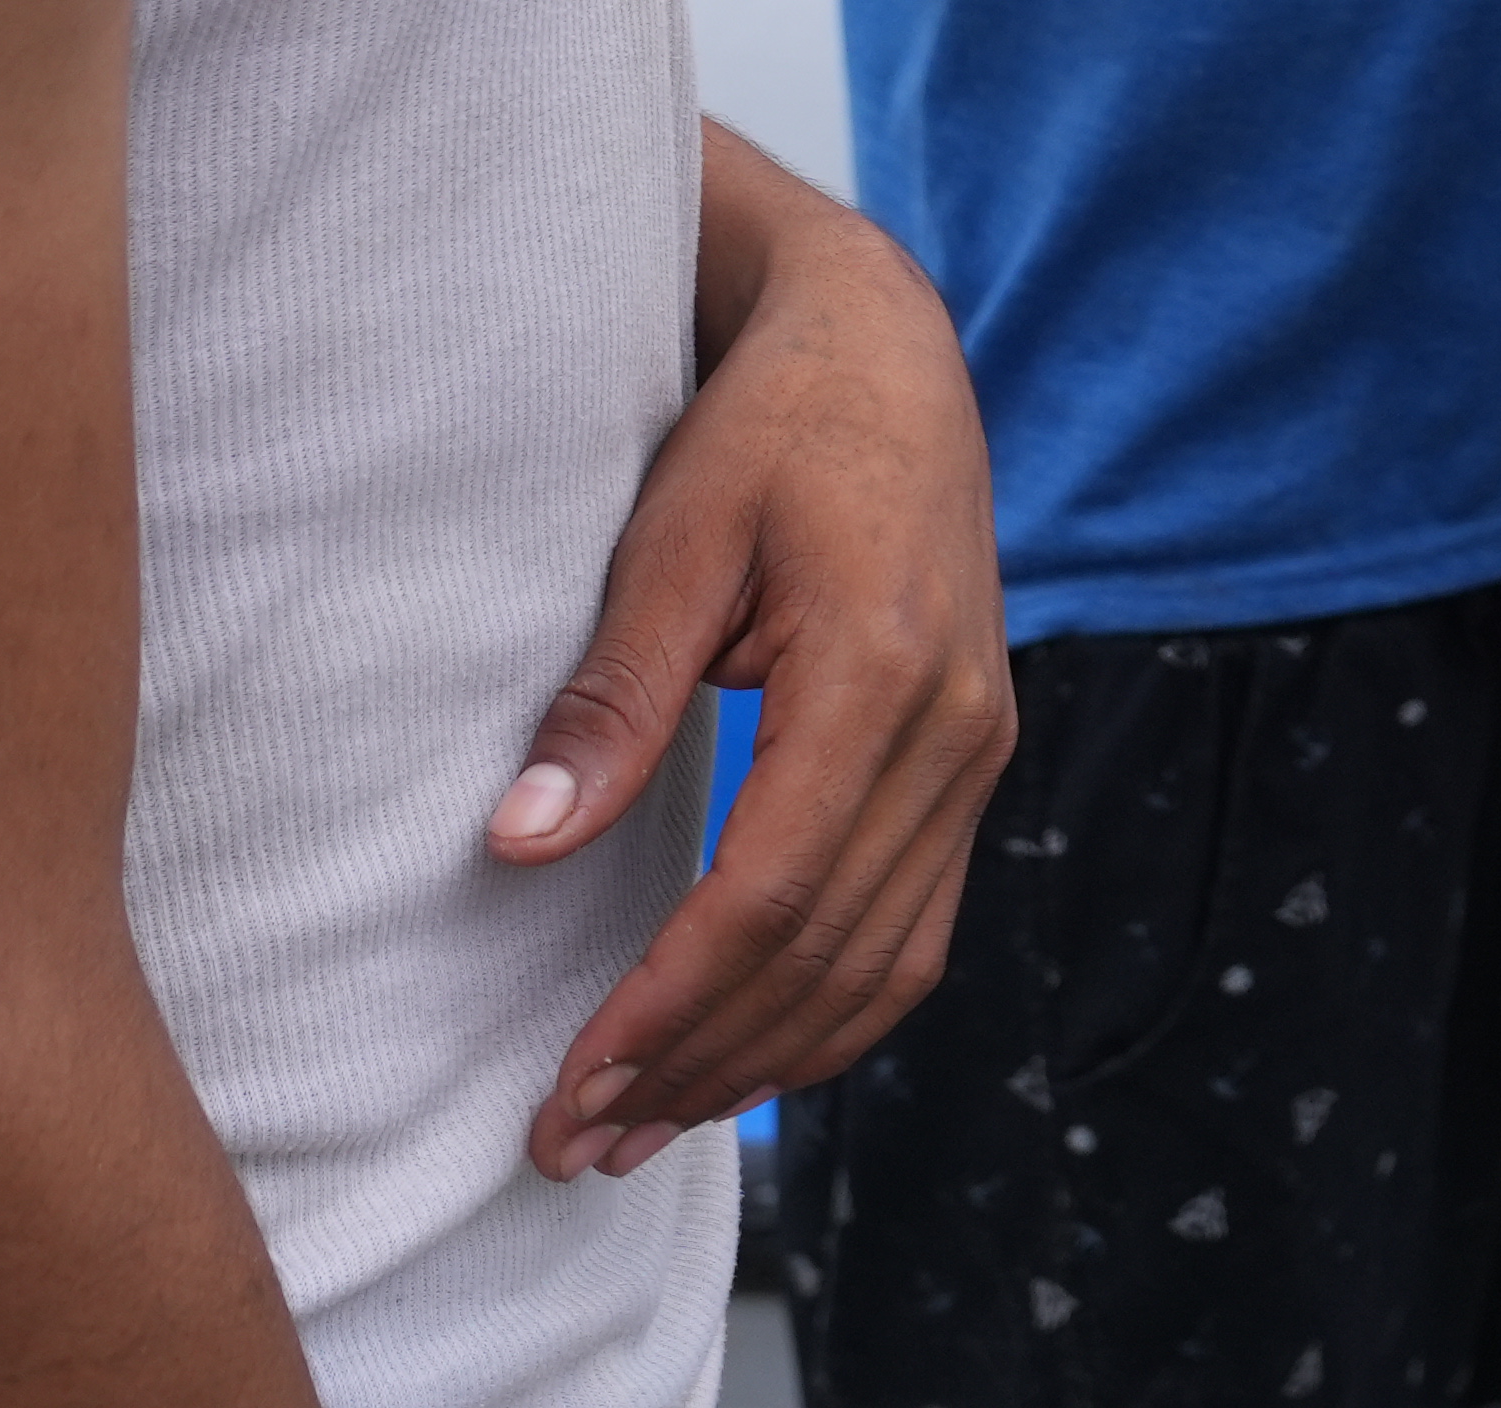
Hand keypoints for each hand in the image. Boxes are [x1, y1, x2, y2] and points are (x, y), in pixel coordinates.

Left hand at [496, 190, 1014, 1181]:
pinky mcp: (971, 765)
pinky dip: (832, 1014)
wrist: (891, 357)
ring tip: (640, 1127)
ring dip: (763, 1065)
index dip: (670, 1005)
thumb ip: (610, 697)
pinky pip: (915, 929)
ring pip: (885, 966)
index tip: (573, 1082)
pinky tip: (744, 1055)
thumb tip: (522, 845)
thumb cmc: (769, 430)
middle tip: (574, 1142)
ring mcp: (977, 754)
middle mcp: (953, 731)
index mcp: (878, 671)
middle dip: (698, 1067)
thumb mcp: (672, 537)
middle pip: (829, 957)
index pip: (771, 893)